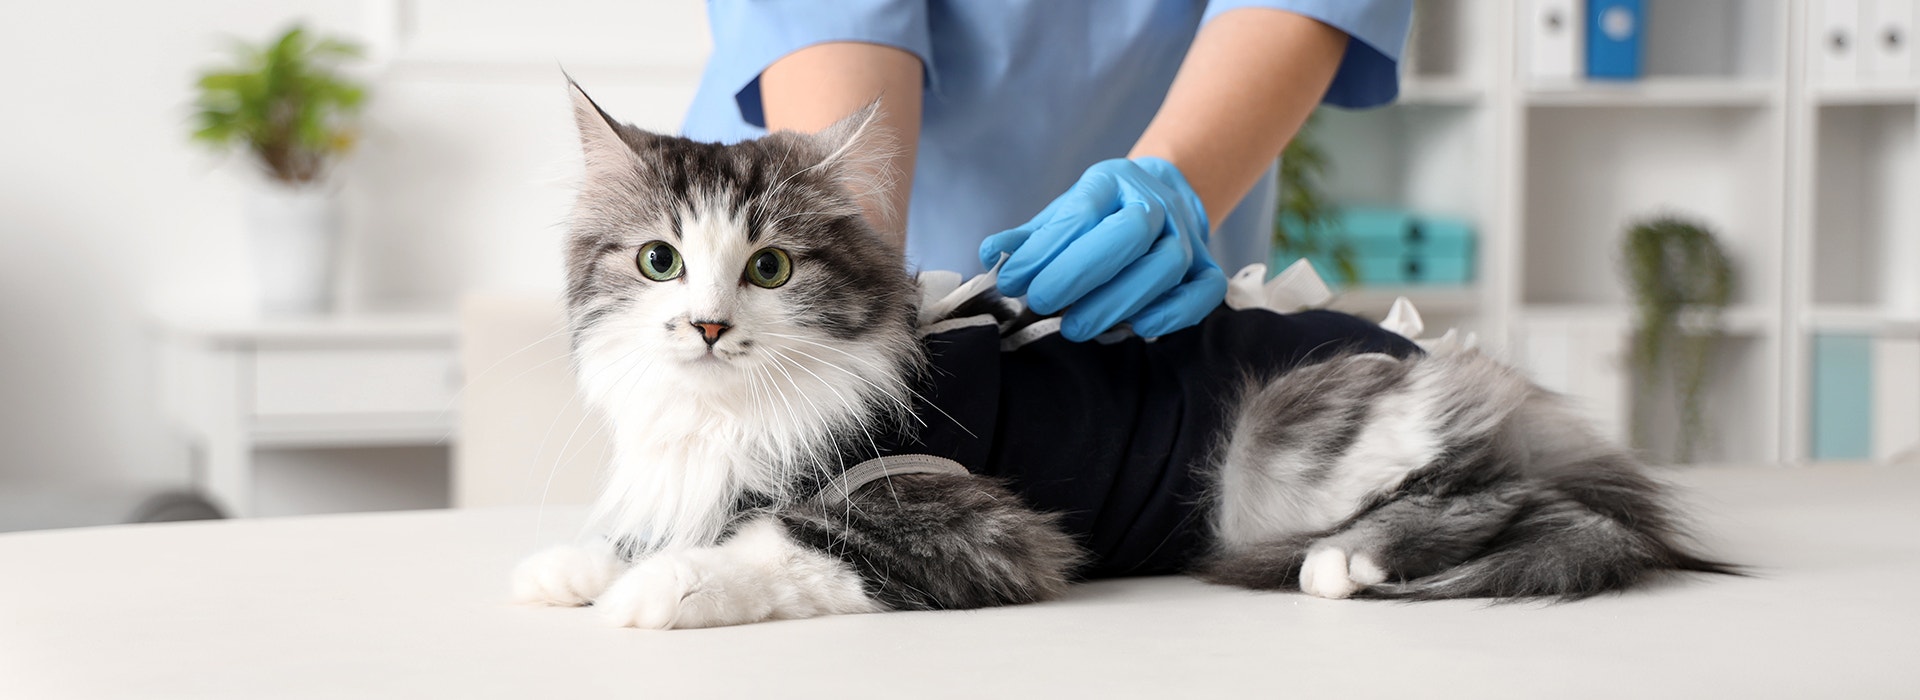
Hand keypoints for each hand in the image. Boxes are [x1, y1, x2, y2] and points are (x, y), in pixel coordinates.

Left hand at [978, 157, 1227, 340]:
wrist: (1163, 197)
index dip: (1046, 250)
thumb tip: (989, 255)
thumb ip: (1029, 237)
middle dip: (1081, 272)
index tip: (1012, 281)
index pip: (1083, 212)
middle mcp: (1157, 203)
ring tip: (1076, 327)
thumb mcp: (1062, 215)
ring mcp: (1187, 236)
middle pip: (1131, 232)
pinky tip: (1136, 329)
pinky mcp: (1207, 269)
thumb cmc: (1101, 216)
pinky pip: (1202, 292)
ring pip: (1166, 265)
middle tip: (1041, 303)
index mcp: (1114, 182)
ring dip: (1119, 300)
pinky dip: (1172, 313)